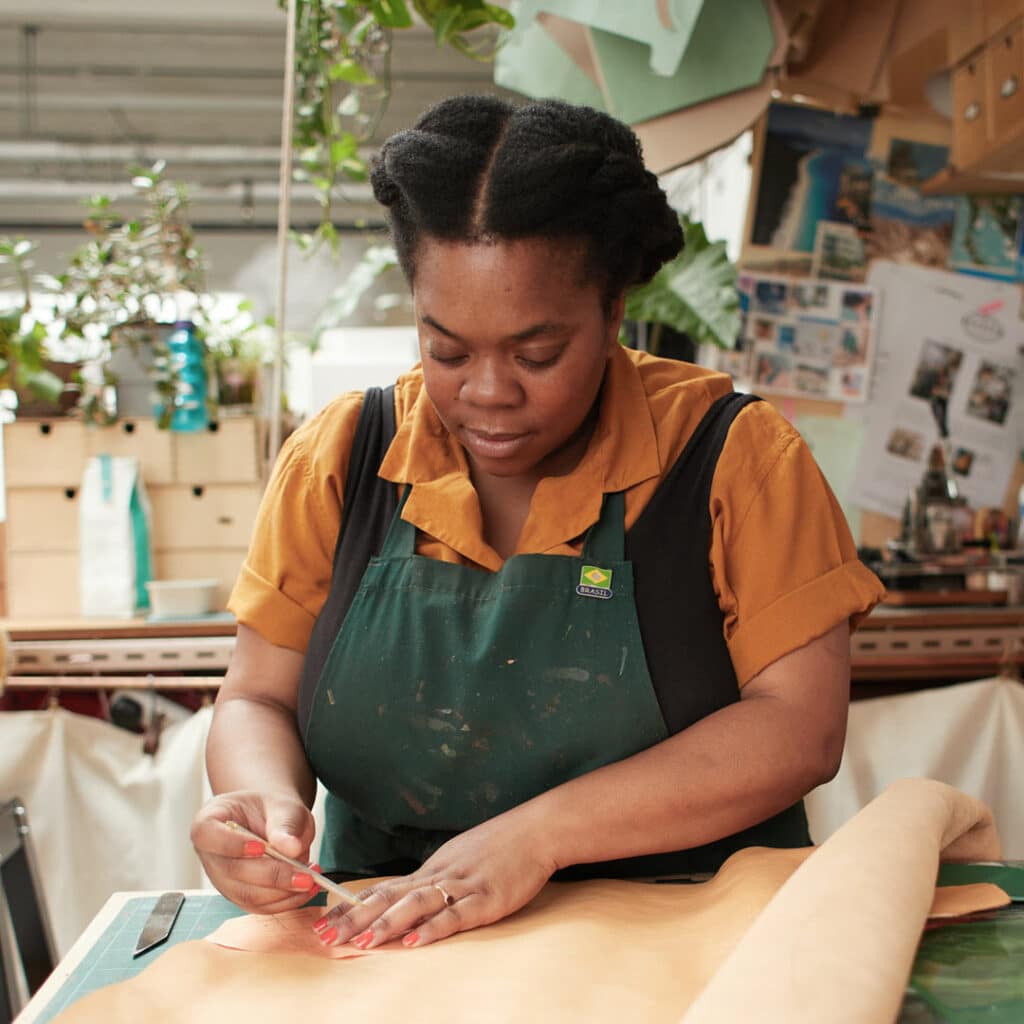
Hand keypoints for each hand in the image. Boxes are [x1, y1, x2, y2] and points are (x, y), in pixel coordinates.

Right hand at [191, 790, 318, 913]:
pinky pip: (260, 906)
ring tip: (311, 879)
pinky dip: (286, 901)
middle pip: (232, 871)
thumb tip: (291, 848)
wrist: (275, 821)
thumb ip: (286, 822)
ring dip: (282, 892)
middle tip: (304, 874)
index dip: (231, 844)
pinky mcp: (239, 897)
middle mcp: (210, 855)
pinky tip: (306, 888)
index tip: (261, 847)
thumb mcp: (282, 804)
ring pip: (247, 894)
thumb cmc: (273, 809)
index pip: (207, 835)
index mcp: (208, 821)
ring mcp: (222, 879)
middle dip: (272, 875)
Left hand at [312, 808, 556, 950]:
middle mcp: (439, 875)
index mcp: (431, 869)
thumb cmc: (499, 847)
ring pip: (417, 904)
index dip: (351, 908)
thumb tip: (407, 900)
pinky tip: (415, 941)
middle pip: (389, 898)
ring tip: (361, 943)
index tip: (322, 923)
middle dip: (355, 920)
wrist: (535, 831)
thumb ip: (435, 881)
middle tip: (324, 936)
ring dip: (386, 924)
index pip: (383, 890)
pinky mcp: (486, 898)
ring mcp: (462, 886)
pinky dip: (433, 928)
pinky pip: (455, 915)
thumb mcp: (459, 860)